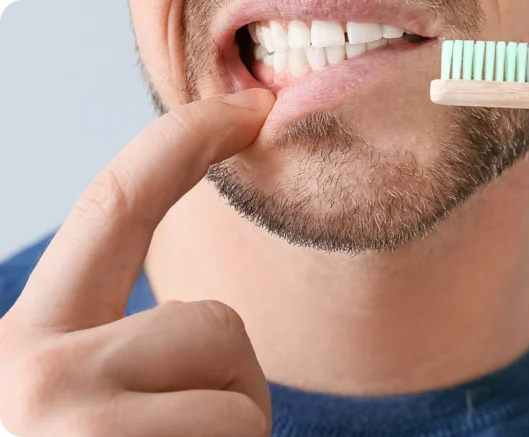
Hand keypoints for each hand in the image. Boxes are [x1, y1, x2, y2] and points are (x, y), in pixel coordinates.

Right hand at [0, 89, 274, 435]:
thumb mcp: (68, 416)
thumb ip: (114, 357)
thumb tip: (199, 332)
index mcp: (24, 346)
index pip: (112, 210)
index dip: (184, 144)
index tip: (247, 109)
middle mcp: (35, 367)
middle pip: (211, 318)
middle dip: (231, 380)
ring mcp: (74, 413)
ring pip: (239, 385)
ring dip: (233, 432)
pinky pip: (242, 430)